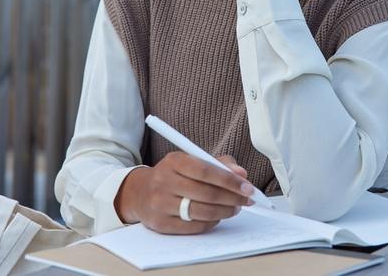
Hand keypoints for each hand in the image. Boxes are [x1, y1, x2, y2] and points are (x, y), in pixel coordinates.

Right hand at [114, 152, 254, 233]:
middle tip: (246, 200)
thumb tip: (242, 174)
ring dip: (224, 211)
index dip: (229, 180)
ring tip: (235, 208)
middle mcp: (164, 181)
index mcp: (174, 161)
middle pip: (206, 193)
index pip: (206, 170)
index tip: (247, 187)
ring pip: (201, 212)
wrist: (140, 192)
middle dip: (232, 198)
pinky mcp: (160, 223)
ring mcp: (160, 204)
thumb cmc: (174, 175)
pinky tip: (218, 217)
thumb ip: (218, 164)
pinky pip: (193, 227)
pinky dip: (211, 223)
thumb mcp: (191, 161)